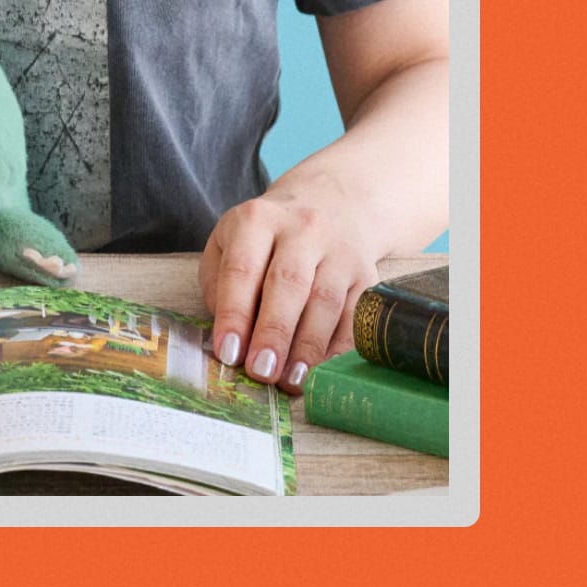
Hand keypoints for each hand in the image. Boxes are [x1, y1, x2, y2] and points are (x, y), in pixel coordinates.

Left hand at [200, 179, 380, 394]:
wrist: (331, 205)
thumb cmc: (266, 238)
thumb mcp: (228, 244)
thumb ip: (219, 287)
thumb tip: (230, 339)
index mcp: (258, 220)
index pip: (243, 269)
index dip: (234, 314)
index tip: (228, 353)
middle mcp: (303, 229)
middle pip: (289, 284)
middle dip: (274, 333)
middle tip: (261, 372)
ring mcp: (340, 251)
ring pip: (326, 302)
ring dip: (307, 347)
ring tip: (289, 381)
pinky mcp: (367, 275)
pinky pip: (354, 316)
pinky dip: (337, 349)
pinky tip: (320, 372)